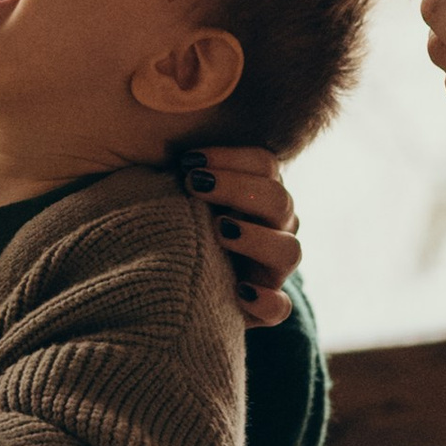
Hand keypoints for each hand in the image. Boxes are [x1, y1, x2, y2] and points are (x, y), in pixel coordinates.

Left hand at [178, 143, 301, 327]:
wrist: (155, 283)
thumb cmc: (160, 223)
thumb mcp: (166, 190)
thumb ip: (176, 167)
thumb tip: (168, 136)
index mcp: (255, 194)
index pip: (264, 164)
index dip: (231, 158)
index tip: (187, 161)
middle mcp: (273, 228)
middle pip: (280, 201)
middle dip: (238, 189)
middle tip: (194, 186)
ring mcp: (271, 270)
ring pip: (289, 251)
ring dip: (258, 238)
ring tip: (219, 231)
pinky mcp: (262, 309)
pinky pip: (280, 309)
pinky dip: (266, 301)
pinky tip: (239, 292)